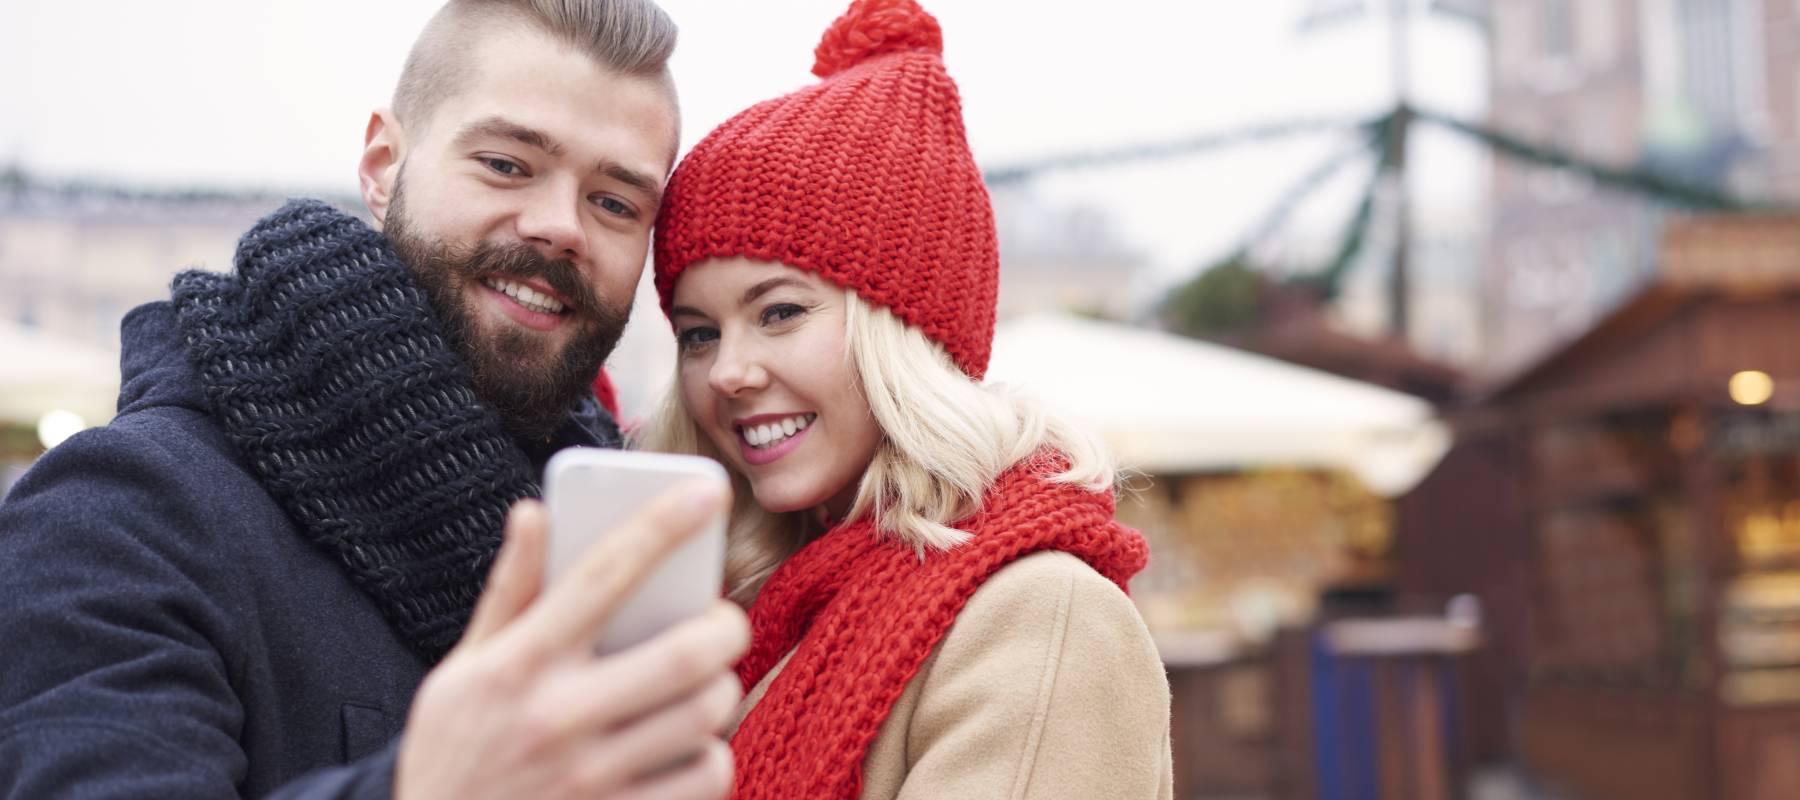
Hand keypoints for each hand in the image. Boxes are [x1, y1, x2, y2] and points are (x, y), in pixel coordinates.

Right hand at [395, 481, 748, 799]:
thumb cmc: (455, 753)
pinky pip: (707, 776)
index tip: (706, 490)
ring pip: (705, 714)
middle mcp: (557, 718)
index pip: (602, 575)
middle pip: (683, 654)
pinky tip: (689, 745)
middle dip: (723, 626)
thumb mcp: (461, 671)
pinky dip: (713, 754)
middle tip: (719, 623)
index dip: (661, 524)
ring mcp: (591, 778)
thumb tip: (534, 513)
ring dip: (720, 690)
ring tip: (702, 684)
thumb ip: (509, 593)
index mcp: (517, 665)